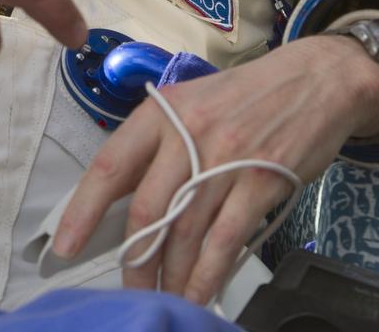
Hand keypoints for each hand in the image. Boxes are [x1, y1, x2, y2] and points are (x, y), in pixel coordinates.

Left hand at [51, 35, 378, 304]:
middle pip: (148, 209)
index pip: (112, 164)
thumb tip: (125, 199)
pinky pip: (226, 240)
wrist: (315, 79)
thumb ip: (160, 145)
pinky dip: (209, 275)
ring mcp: (226, 158)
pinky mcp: (261, 182)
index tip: (64, 246)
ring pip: (185, 231)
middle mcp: (189, 133)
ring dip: (172, 275)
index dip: (83, 208)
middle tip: (131, 291)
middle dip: (135, 261)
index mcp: (163, 112)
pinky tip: (200, 293)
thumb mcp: (193, 104)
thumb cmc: (245, 96)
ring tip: (166, 298)